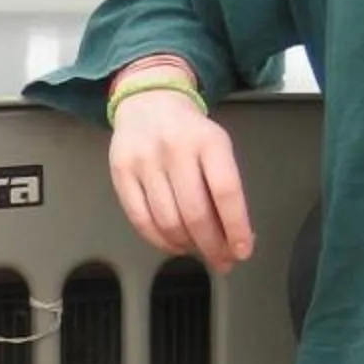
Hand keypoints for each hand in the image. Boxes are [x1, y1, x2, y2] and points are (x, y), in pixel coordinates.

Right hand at [108, 91, 255, 269]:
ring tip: (199, 251)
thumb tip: (235, 237)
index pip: (226, 191)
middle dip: (213, 246)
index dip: (236, 227)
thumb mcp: (216, 146)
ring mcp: (144, 161)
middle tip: (223, 261)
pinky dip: (161, 241)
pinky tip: (175, 244)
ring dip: (188, 246)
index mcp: (208, 140)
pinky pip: (141, 220)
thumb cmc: (189, 132)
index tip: (242, 251)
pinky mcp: (121, 173)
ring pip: (168, 222)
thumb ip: (225, 186)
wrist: (148, 102)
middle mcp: (174, 149)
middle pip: (195, 213)